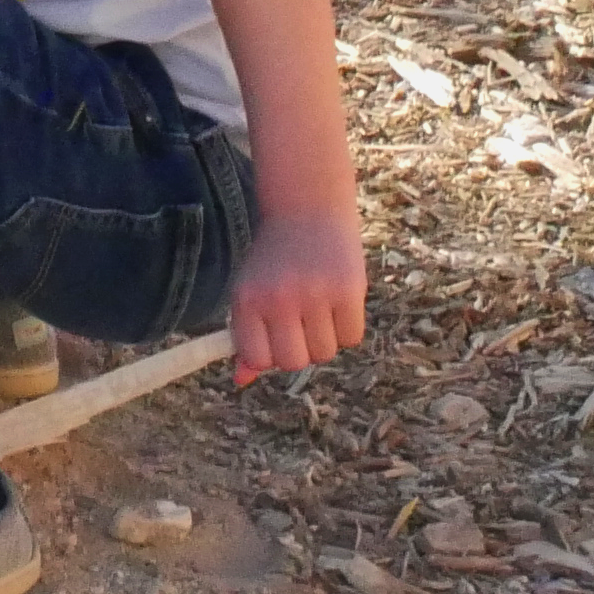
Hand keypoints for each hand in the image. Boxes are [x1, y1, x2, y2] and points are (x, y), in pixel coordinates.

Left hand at [225, 207, 367, 384]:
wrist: (307, 211)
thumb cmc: (273, 260)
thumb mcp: (249, 292)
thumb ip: (245, 337)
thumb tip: (242, 382)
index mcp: (247, 300)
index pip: (257, 358)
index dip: (268, 356)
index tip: (274, 339)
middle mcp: (279, 299)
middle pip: (293, 362)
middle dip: (298, 352)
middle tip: (298, 327)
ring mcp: (316, 295)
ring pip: (324, 354)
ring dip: (323, 341)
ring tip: (317, 312)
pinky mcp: (350, 290)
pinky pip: (351, 339)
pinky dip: (346, 330)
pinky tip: (337, 305)